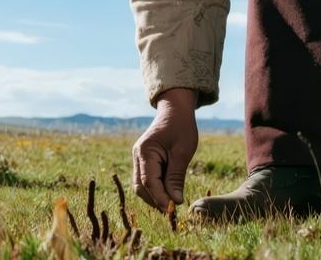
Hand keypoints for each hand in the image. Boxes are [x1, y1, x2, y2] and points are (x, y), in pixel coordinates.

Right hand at [132, 87, 198, 209]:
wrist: (175, 110)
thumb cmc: (181, 127)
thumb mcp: (183, 152)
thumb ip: (176, 177)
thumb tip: (175, 202)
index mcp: (145, 151)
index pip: (149, 181)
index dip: (160, 198)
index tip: (173, 209)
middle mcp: (138, 155)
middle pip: (140, 186)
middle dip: (155, 200)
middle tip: (173, 210)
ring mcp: (139, 158)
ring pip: (141, 185)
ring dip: (155, 197)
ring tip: (172, 203)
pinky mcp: (144, 160)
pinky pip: (146, 179)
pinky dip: (156, 189)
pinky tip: (168, 193)